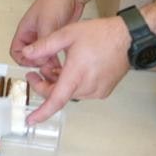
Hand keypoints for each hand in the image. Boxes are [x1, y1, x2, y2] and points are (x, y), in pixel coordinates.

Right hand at [9, 0, 84, 67]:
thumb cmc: (56, 0)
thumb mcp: (47, 23)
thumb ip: (42, 42)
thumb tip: (41, 59)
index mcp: (25, 29)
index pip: (16, 51)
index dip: (23, 59)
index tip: (35, 61)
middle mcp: (33, 34)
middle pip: (29, 55)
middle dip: (37, 62)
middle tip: (48, 65)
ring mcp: (45, 36)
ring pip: (42, 54)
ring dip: (48, 61)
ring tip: (57, 65)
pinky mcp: (55, 37)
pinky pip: (52, 51)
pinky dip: (56, 58)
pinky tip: (64, 59)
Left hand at [16, 16, 130, 123]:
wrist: (128, 38)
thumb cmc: (101, 34)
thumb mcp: (67, 34)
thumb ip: (44, 46)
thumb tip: (26, 54)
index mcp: (76, 74)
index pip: (56, 100)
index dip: (42, 113)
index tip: (30, 120)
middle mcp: (87, 87)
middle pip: (59, 95)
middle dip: (45, 86)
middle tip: (36, 74)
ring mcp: (97, 91)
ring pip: (70, 93)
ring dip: (59, 84)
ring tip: (56, 67)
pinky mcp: (104, 91)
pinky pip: (82, 92)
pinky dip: (73, 84)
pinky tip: (72, 70)